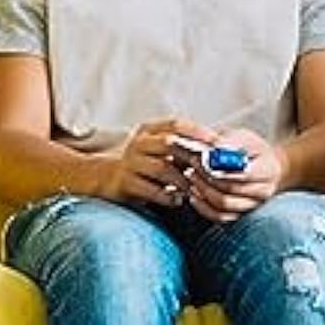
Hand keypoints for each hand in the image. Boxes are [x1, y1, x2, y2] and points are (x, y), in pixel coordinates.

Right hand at [97, 118, 213, 207]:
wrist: (105, 177)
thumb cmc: (143, 164)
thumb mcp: (158, 149)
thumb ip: (182, 148)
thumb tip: (217, 151)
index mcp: (150, 130)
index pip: (176, 124)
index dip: (198, 132)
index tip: (218, 143)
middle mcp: (139, 143)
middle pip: (170, 143)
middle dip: (193, 155)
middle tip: (212, 168)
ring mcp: (130, 162)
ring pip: (162, 168)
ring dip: (183, 180)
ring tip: (197, 189)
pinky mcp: (125, 183)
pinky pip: (151, 190)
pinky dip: (168, 196)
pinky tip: (178, 200)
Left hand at [176, 127, 284, 222]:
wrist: (265, 167)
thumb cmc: (255, 151)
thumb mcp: (247, 138)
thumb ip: (232, 142)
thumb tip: (217, 148)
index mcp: (267, 170)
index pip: (244, 174)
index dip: (221, 168)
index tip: (204, 158)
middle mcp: (262, 192)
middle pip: (231, 190)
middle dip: (208, 177)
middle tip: (193, 163)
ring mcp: (251, 206)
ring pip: (224, 205)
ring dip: (204, 191)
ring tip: (192, 176)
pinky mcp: (240, 214)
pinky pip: (220, 217)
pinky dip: (204, 207)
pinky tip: (194, 194)